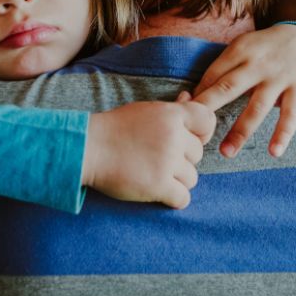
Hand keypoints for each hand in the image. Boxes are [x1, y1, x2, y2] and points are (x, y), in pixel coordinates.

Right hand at [82, 99, 215, 208]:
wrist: (88, 148)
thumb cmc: (115, 128)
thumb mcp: (144, 110)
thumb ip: (171, 108)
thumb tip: (188, 96)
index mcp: (171, 115)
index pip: (208, 121)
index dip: (202, 133)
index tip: (189, 140)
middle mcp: (173, 136)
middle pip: (199, 154)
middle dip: (183, 159)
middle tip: (158, 159)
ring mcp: (167, 161)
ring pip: (192, 178)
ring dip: (177, 180)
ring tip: (154, 174)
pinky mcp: (158, 185)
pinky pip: (183, 198)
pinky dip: (173, 199)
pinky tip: (157, 191)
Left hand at [191, 24, 295, 158]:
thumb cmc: (263, 49)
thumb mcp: (243, 47)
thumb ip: (223, 68)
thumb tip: (194, 96)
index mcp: (240, 50)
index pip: (213, 75)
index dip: (198, 95)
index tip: (185, 115)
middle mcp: (258, 64)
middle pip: (229, 87)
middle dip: (209, 109)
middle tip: (194, 132)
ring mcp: (279, 78)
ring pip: (257, 107)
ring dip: (241, 131)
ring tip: (226, 152)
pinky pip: (290, 116)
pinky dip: (283, 134)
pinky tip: (274, 152)